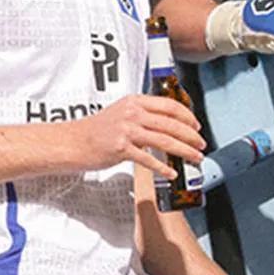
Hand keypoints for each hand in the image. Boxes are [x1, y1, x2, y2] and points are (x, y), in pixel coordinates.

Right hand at [73, 93, 204, 176]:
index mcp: (135, 102)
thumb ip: (142, 115)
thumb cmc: (95, 130)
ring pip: (165, 140)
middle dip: (191, 136)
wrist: (72, 142)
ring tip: (195, 158)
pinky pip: (148, 159)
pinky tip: (171, 173)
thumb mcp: (121, 113)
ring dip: (184, 151)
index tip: (197, 126)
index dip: (188, 117)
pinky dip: (163, 168)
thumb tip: (165, 124)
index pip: (169, 105)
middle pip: (172, 124)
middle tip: (201, 144)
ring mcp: (126, 130)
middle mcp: (132, 113)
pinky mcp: (121, 148)